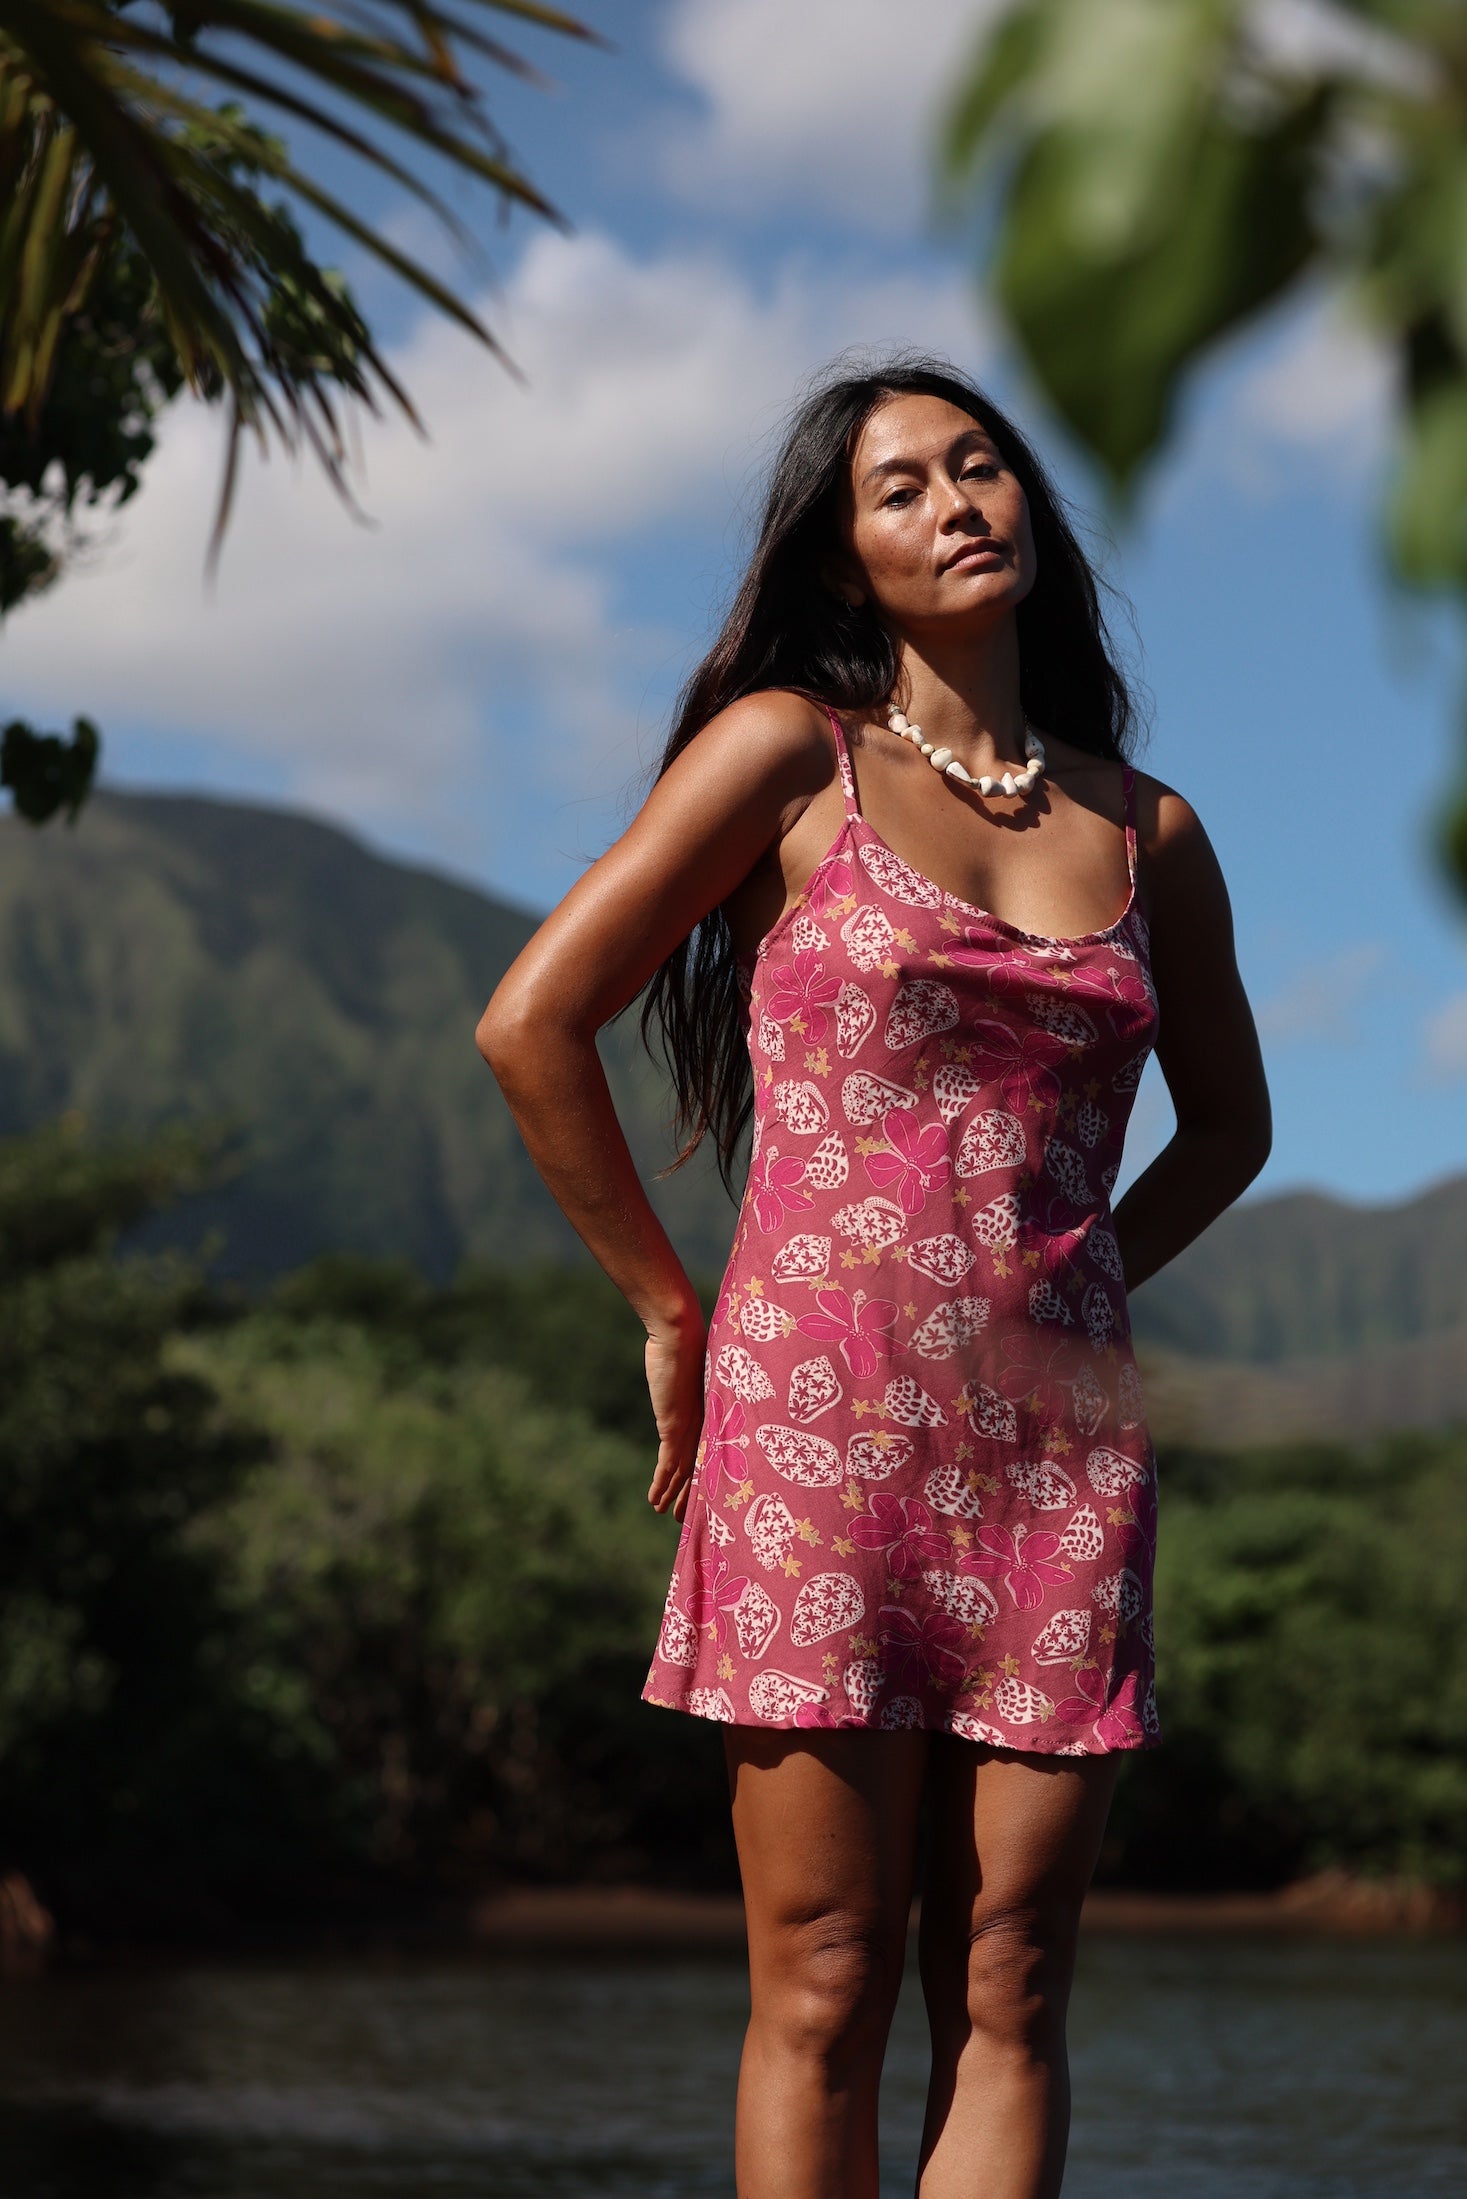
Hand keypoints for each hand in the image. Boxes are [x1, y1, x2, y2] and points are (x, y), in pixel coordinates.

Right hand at [645, 1316, 706, 1521]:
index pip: (707, 1451)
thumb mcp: (685, 1369)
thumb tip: (680, 1372)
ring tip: (667, 1515)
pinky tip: (654, 1501)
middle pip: (699, 1467)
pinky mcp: (675, 1427)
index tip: (699, 1490)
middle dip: (691, 1494)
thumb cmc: (684, 1344)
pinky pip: (668, 1465)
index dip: (701, 1473)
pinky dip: (660, 1485)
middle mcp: (704, 1424)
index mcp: (710, 1412)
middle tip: (687, 1517)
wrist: (679, 1335)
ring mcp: (690, 1427)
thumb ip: (684, 1381)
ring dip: (674, 1495)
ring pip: (684, 1472)